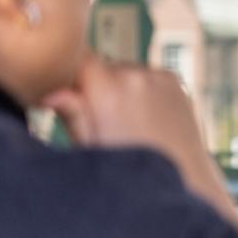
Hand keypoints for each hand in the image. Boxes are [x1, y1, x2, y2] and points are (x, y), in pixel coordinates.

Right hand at [40, 54, 237, 228]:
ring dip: (119, 88)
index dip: (70, 78)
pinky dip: (140, 88)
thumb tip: (51, 95)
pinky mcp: (174, 80)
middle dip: (96, 88)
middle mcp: (136, 77)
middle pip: (101, 67)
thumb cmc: (131, 172)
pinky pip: (145, 75)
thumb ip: (74, 117)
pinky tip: (145, 117)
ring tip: (127, 124)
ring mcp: (158, 76)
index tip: (70, 100)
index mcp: (110, 93)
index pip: (78, 61)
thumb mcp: (94, 149)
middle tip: (103, 122)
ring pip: (123, 71)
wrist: (186, 176)